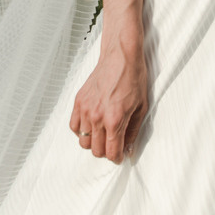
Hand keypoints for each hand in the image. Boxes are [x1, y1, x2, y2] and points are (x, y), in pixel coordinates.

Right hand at [69, 38, 148, 162]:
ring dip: (93, 142)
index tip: (120, 155)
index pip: (111, 152)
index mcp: (115, 120)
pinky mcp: (78, 102)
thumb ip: (133, 132)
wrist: (121, 56)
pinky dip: (81, 130)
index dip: (117, 158)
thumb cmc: (133, 78)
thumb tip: (128, 149)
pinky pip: (73, 127)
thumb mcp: (141, 108)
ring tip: (103, 133)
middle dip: (106, 151)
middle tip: (113, 144)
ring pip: (83, 141)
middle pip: (96, 151)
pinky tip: (91, 125)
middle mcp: (97, 117)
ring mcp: (85, 109)